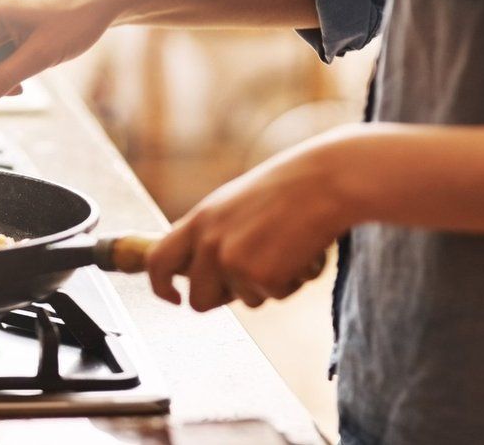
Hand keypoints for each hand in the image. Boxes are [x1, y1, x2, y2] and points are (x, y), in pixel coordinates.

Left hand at [146, 129, 356, 310]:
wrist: (325, 181)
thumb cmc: (287, 189)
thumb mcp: (232, 205)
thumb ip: (211, 235)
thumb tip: (197, 271)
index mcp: (198, 221)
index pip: (158, 262)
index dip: (160, 286)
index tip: (173, 298)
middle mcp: (209, 243)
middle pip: (198, 300)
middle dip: (223, 299)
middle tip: (252, 277)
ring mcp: (233, 262)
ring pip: (244, 302)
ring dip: (266, 285)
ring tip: (285, 249)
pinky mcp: (262, 277)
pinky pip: (275, 297)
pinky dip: (292, 283)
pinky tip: (301, 253)